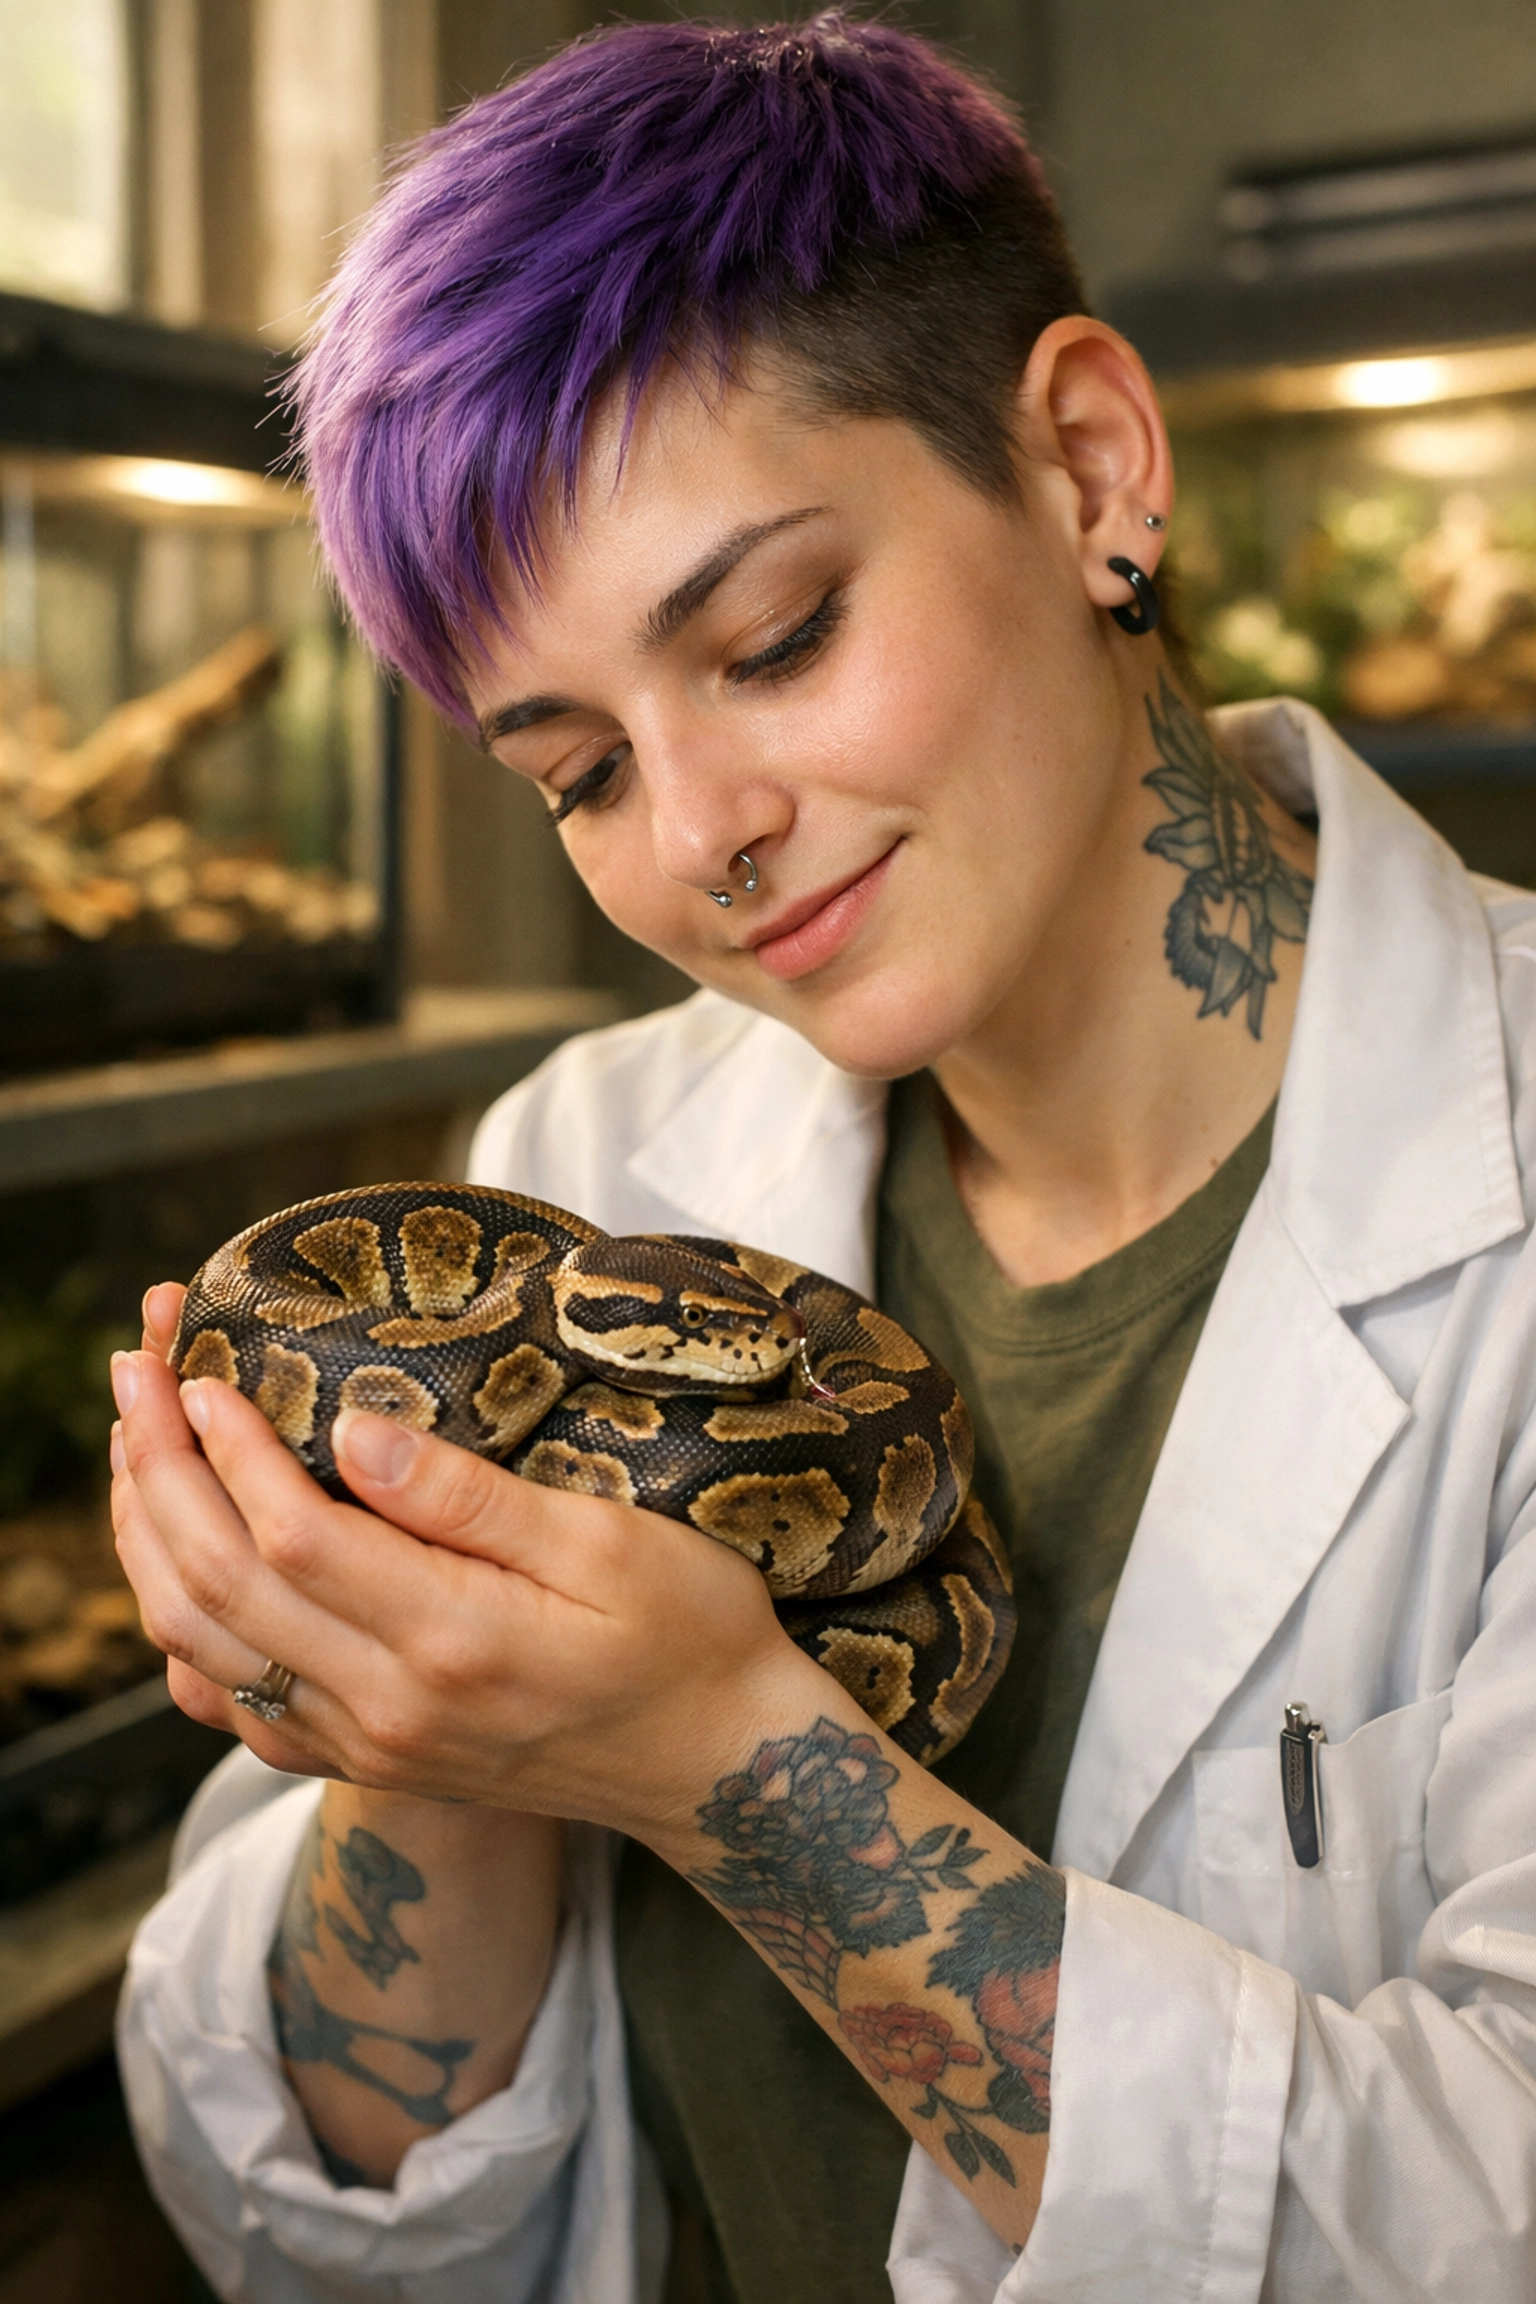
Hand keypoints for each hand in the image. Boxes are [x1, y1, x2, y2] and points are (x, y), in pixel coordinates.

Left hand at [112, 1284, 825, 1838]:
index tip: (199, 1369)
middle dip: (156, 1473)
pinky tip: (173, 1570)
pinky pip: (236, 1709)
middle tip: (134, 1374)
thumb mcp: (613, 1542)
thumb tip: (357, 1433)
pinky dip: (182, 1636)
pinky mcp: (368, 1762)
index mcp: (454, 1640)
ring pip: (204, 1650)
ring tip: (132, 1446)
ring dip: (148, 1543)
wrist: (721, 1764)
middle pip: (218, 1589)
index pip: (292, 1537)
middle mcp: (390, 1708)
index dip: (227, 1450)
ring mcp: (370, 1746)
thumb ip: (473, 1499)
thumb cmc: (690, 1633)